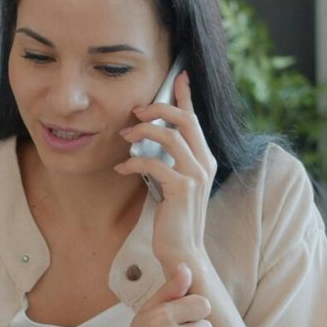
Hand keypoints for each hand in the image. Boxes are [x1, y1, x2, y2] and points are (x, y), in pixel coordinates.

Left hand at [117, 71, 218, 271]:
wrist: (183, 251)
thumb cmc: (175, 218)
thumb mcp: (175, 183)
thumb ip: (171, 160)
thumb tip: (151, 137)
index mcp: (205, 159)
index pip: (196, 119)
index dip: (186, 95)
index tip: (179, 76)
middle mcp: (205, 163)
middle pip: (185, 120)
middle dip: (158, 108)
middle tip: (135, 110)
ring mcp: (195, 176)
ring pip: (170, 136)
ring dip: (143, 132)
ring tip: (124, 138)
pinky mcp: (181, 189)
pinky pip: (154, 164)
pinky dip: (133, 163)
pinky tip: (121, 169)